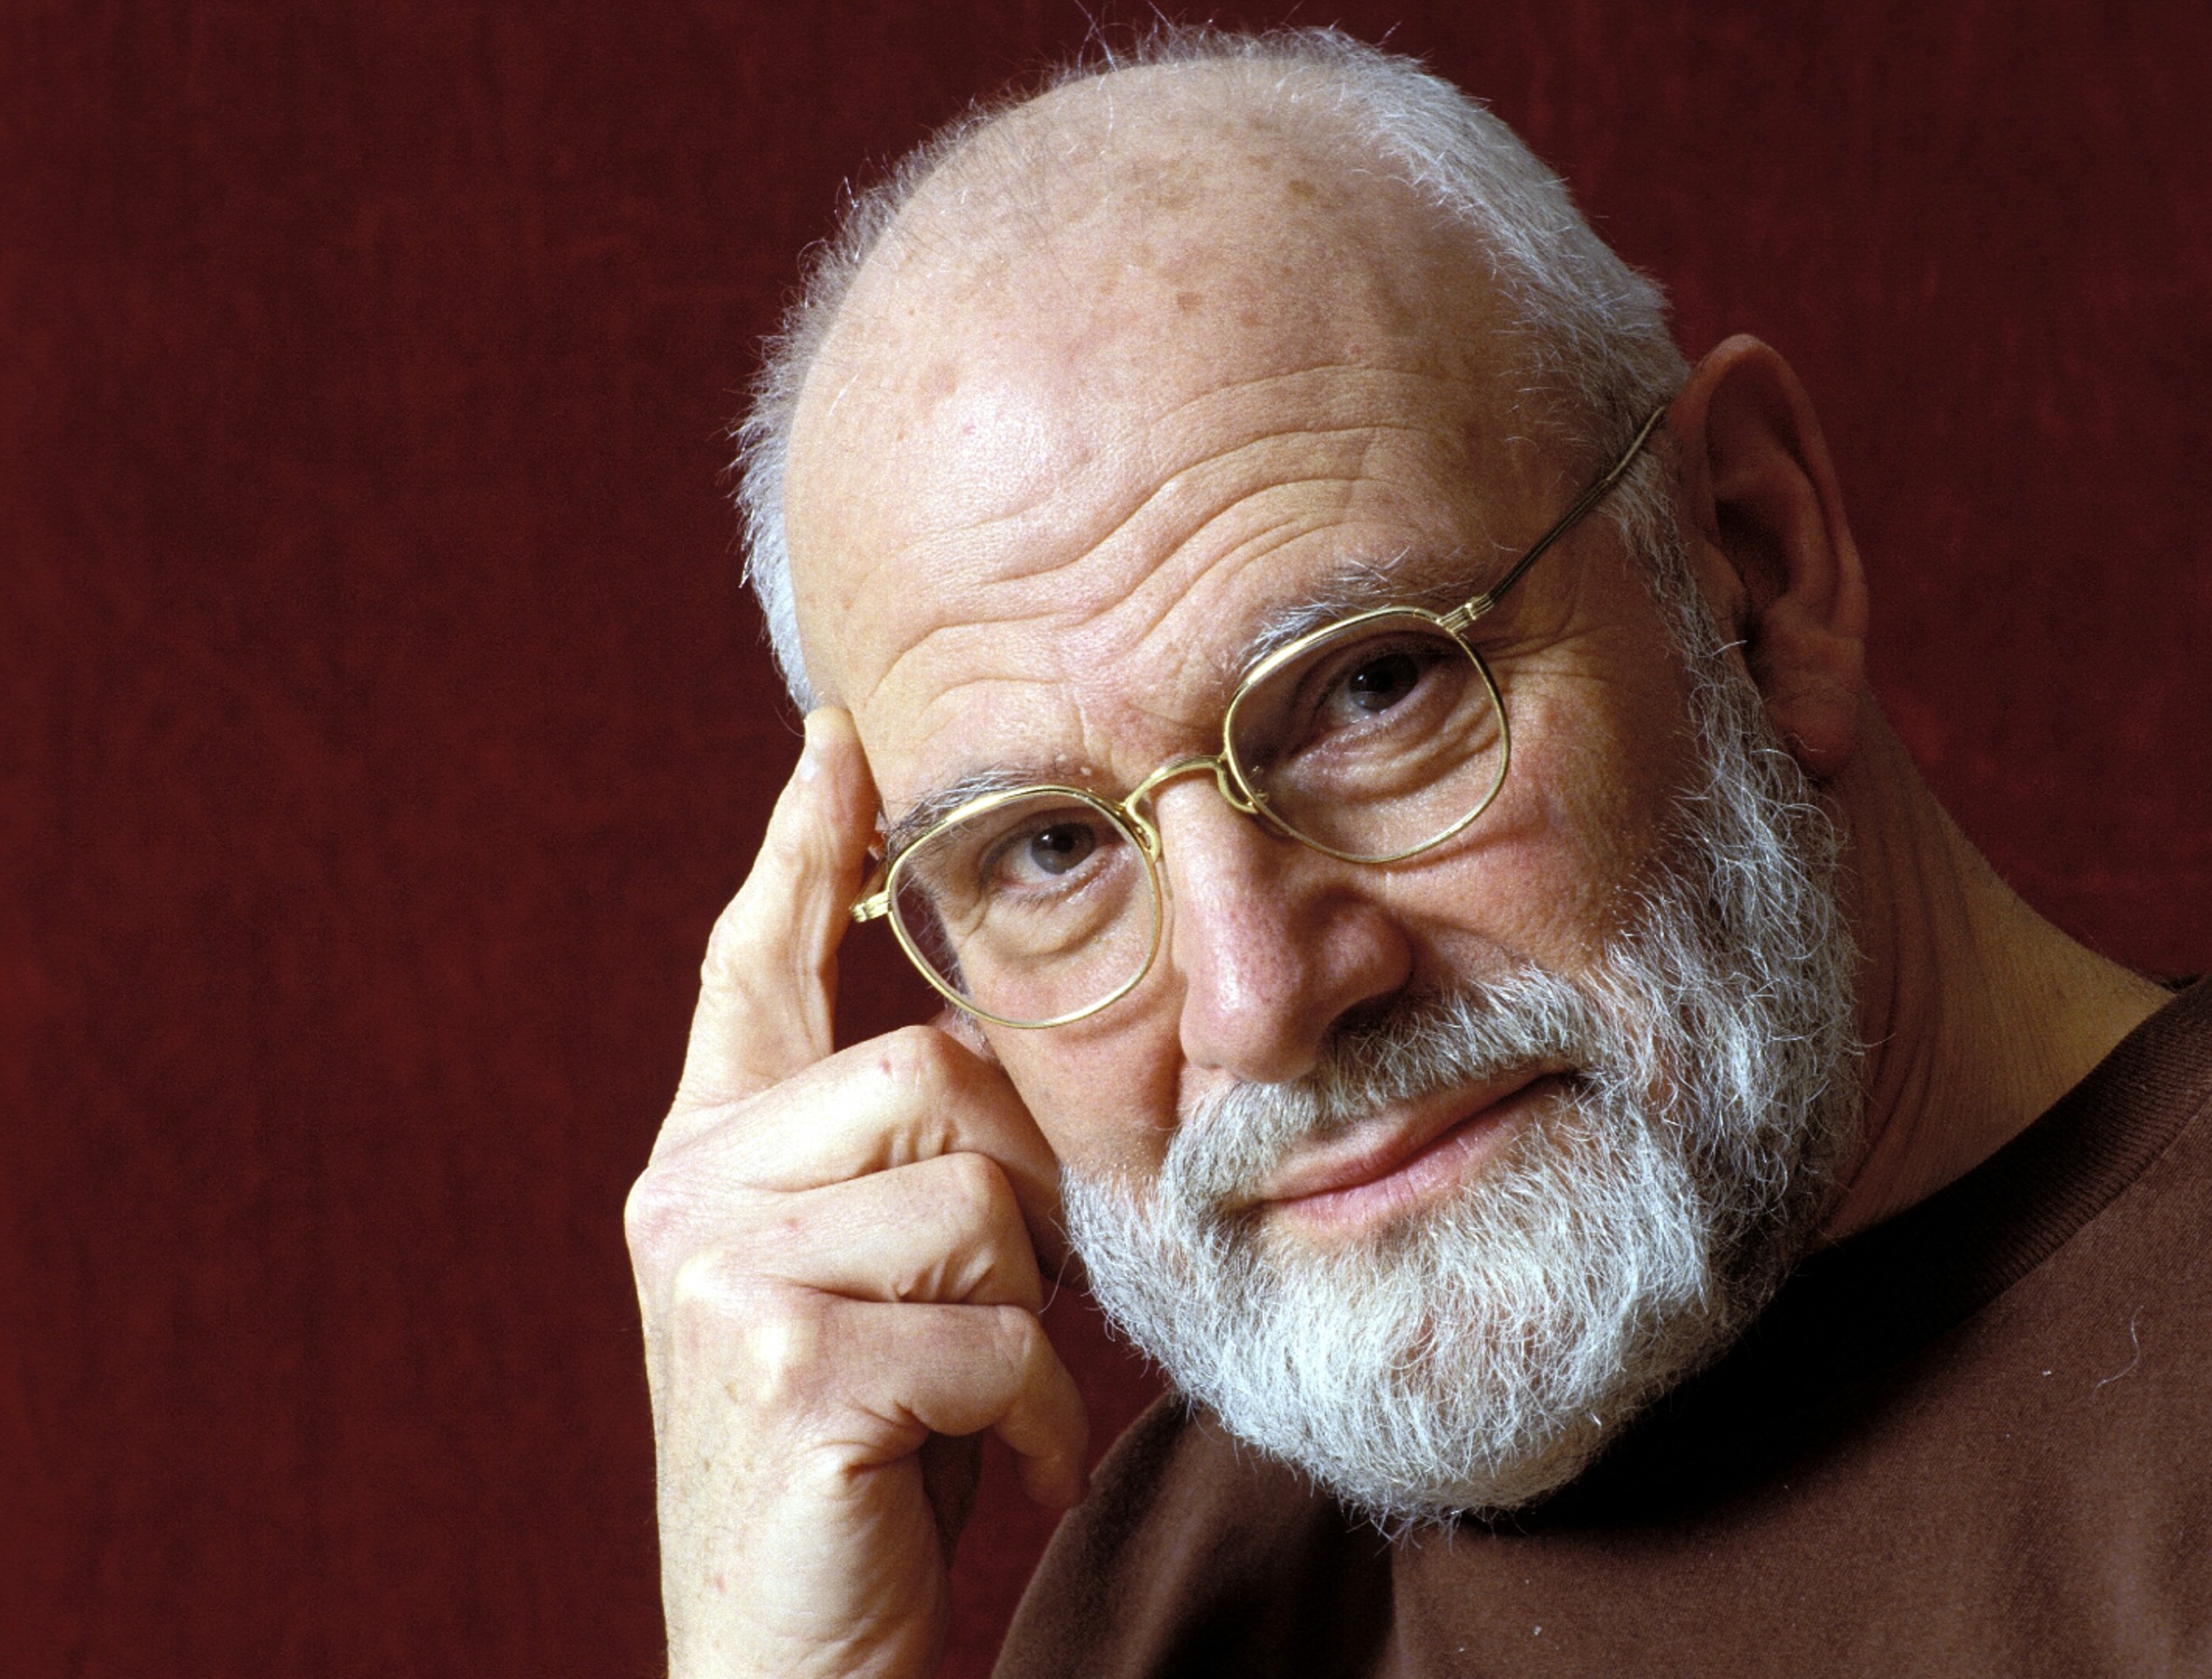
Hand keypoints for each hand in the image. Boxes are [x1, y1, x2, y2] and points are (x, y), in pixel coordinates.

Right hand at [626, 708, 1087, 1678]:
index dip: (801, 852)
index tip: (838, 738)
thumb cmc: (862, 1478)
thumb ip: (903, 1171)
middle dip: (1023, 1188)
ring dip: (1033, 1320)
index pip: (751, 971)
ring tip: (991, 1406)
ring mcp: (720, 1274)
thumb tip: (1009, 1056)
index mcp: (710, 1162)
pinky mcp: (783, 1364)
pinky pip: (996, 1329)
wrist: (788, 1664)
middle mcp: (686, 1193)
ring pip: (979, 1197)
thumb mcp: (878, 1294)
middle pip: (937, 1072)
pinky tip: (994, 1468)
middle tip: (1010, 1311)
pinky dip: (1038, 1413)